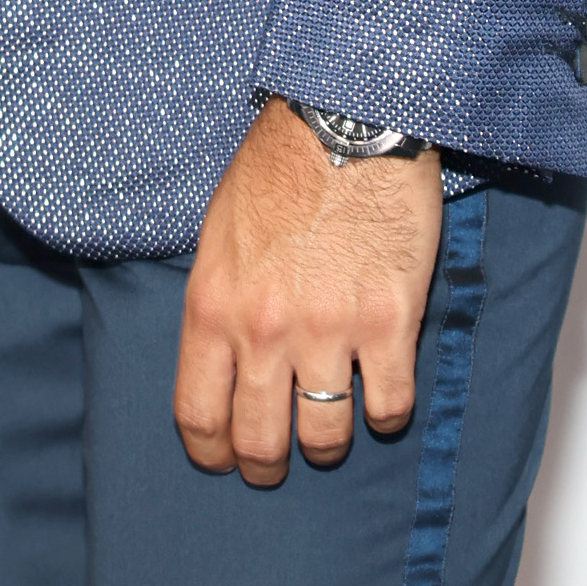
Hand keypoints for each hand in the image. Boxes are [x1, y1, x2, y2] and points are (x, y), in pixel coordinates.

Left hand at [173, 101, 442, 484]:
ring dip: (328, 442)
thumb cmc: (279, 169)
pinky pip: (388, 406)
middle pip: (260, 442)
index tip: (225, 459)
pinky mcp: (388, 322)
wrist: (348, 120)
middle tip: (279, 463)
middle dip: (268, 465)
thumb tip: (222, 364)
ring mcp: (328, 329)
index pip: (198, 414)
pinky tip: (380, 391)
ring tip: (333, 426)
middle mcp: (265, 329)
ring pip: (325, 437)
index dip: (212, 452)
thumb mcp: (219, 234)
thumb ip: (219, 305)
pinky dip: (385, 411)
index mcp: (214, 306)